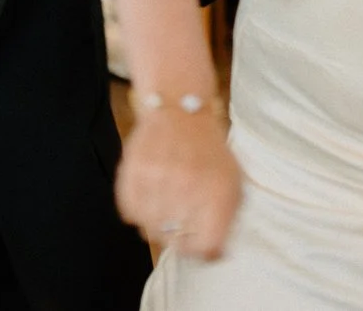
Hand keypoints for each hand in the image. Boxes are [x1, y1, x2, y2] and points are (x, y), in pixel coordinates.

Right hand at [114, 106, 241, 260]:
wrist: (180, 109)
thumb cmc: (209, 152)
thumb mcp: (234, 181)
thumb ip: (229, 219)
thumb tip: (216, 254)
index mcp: (218, 191)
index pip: (206, 247)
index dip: (201, 253)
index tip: (197, 247)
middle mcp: (188, 185)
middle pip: (174, 241)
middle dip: (177, 239)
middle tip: (179, 225)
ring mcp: (158, 177)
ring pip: (149, 229)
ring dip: (155, 226)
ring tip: (163, 211)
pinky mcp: (134, 169)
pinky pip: (129, 210)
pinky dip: (136, 211)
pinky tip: (147, 200)